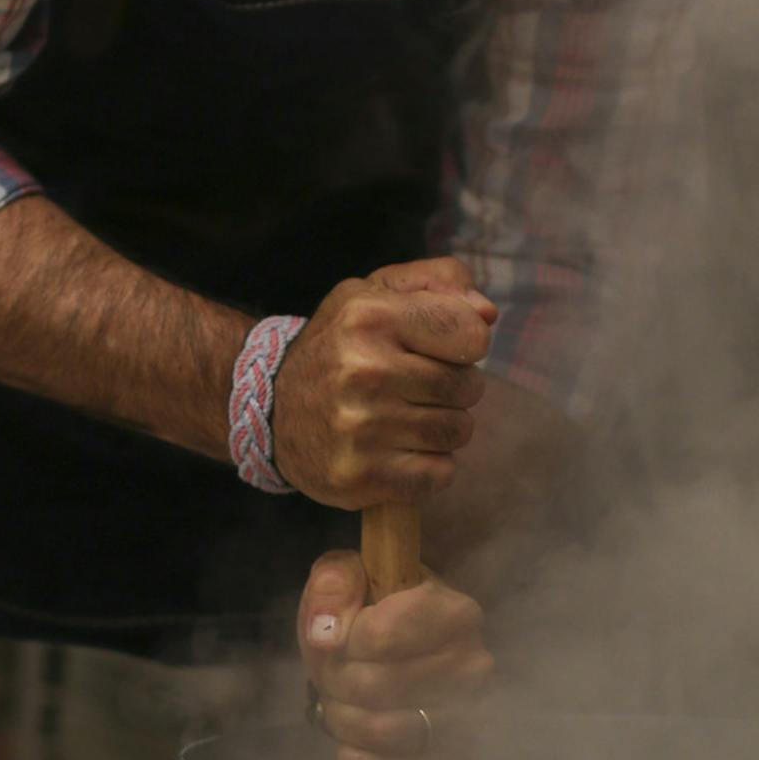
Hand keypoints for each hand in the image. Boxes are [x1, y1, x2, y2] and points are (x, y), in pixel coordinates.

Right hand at [271, 256, 495, 507]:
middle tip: (418, 387)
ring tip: (408, 418)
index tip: (440, 349)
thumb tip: (488, 313)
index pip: (472, 335)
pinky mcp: (359, 476)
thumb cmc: (339, 345)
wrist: (270, 408)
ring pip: (457, 433)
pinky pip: (438, 475)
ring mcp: (360, 428)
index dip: (466, 344)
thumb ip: (439, 283)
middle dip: (454, 388)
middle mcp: (363, 371)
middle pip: (468, 387)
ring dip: (443, 429)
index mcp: (370, 317)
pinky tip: (400, 452)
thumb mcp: (375, 293)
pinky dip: (429, 467)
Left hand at [299, 548, 492, 759]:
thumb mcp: (349, 576)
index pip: (379, 637)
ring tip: (340, 703)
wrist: (402, 648)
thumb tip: (326, 633)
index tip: (342, 634)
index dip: (342, 640)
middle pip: (376, 687)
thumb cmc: (376, 609)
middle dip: (335, 681)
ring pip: (385, 731)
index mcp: (456, 613)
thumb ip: (334, 585)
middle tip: (332, 673)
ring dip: (344, 720)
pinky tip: (349, 745)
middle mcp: (474, 667)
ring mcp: (468, 717)